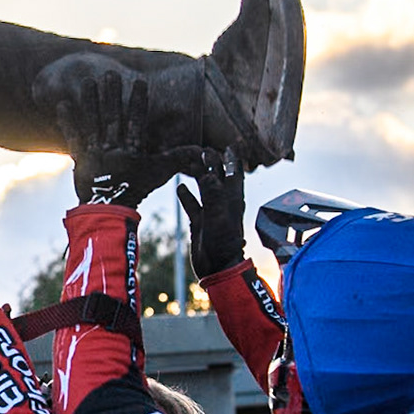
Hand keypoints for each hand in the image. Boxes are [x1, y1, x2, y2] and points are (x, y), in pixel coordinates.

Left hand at [59, 72, 202, 207]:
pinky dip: (68, 121)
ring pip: (93, 122)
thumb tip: (202, 150)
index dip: (139, 101)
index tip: (140, 82)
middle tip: (110, 74)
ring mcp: (96, 152)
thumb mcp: (159, 172)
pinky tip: (63, 104)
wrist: (110, 209)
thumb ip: (177, 158)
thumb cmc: (136, 189)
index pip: (137, 121)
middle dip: (112, 94)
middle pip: (113, 117)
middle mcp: (114, 148)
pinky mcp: (81, 157)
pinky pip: (74, 137)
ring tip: (88, 81)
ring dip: (90, 101)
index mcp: (133, 149)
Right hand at [178, 149, 246, 274]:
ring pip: (204, 189)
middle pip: (218, 177)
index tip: (227, 145)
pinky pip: (193, 204)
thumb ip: (213, 194)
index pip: (234, 173)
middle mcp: (223, 203)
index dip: (232, 159)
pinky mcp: (200, 222)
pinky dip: (187, 195)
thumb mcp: (218, 216)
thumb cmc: (223, 243)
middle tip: (203, 151)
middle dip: (212, 163)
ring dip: (198, 176)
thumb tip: (209, 172)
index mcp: (233, 199)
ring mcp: (212, 212)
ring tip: (189, 164)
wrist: (217, 267)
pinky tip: (179, 187)